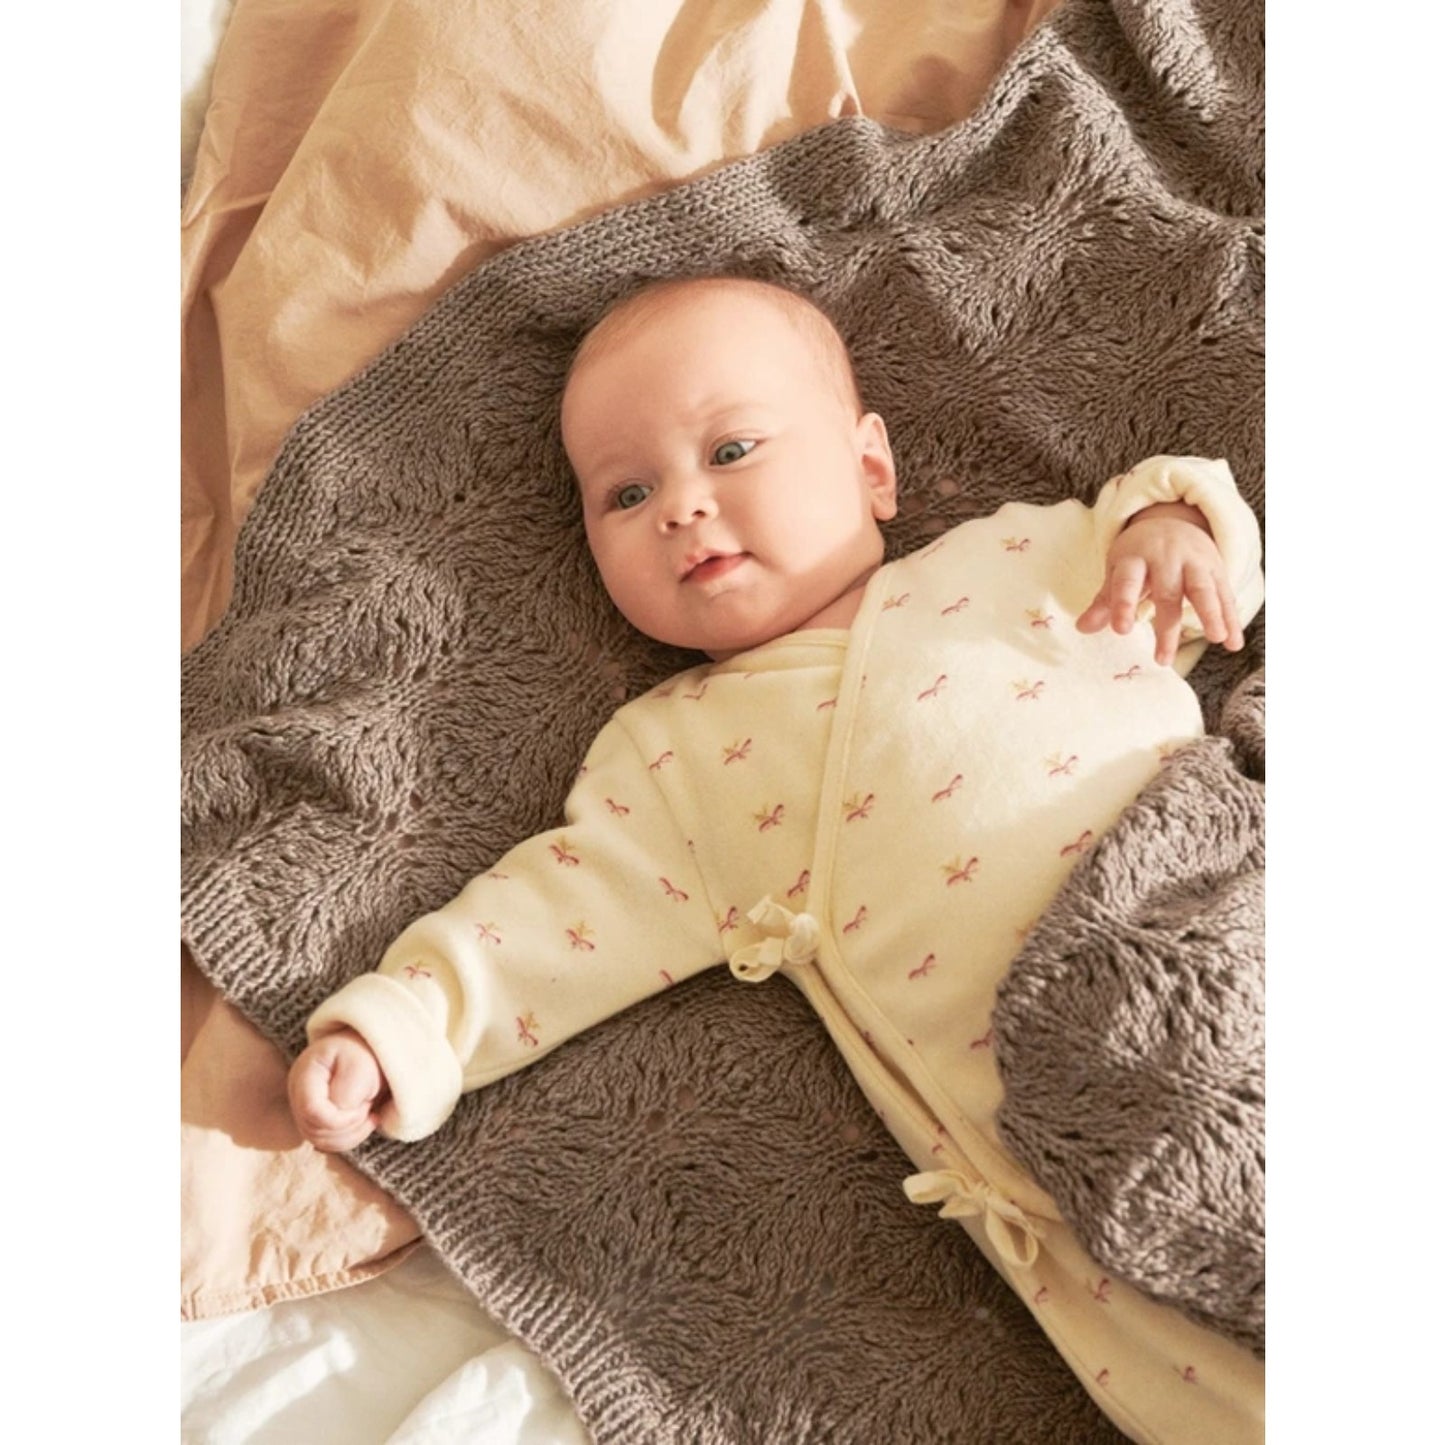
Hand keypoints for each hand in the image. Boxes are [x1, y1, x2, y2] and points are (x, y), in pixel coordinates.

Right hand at [287, 1028, 386, 1151]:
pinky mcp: (315, 1121)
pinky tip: (366, 1121)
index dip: (339, 1119)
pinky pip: (328, 1143)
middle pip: (314, 1129)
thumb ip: (347, 1093)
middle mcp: (298, 1094)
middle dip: (349, 1125)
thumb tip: (338, 1117)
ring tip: (370, 1112)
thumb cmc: (363, 1054)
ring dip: (352, 1133)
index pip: (311, 1110)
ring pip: (321, 1140)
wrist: (366, 1051)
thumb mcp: (360, 1066)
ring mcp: (304, 1110)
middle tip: (369, 1105)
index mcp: (305, 1074)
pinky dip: (350, 1138)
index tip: (365, 1107)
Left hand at [1076, 503, 1244, 665]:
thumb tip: (1082, 629)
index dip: (1123, 604)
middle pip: (1167, 593)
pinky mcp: (1216, 569)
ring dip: (1211, 614)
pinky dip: (1231, 618)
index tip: (1121, 631)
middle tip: (1162, 660)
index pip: (1127, 581)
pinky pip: (1225, 595)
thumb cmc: (1139, 556)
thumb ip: (1105, 602)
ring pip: (1203, 589)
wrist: (1173, 519)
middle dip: (1166, 626)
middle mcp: (1166, 558)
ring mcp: (1194, 562)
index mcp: (1135, 558)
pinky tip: (1234, 644)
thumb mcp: (1118, 571)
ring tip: (1217, 639)